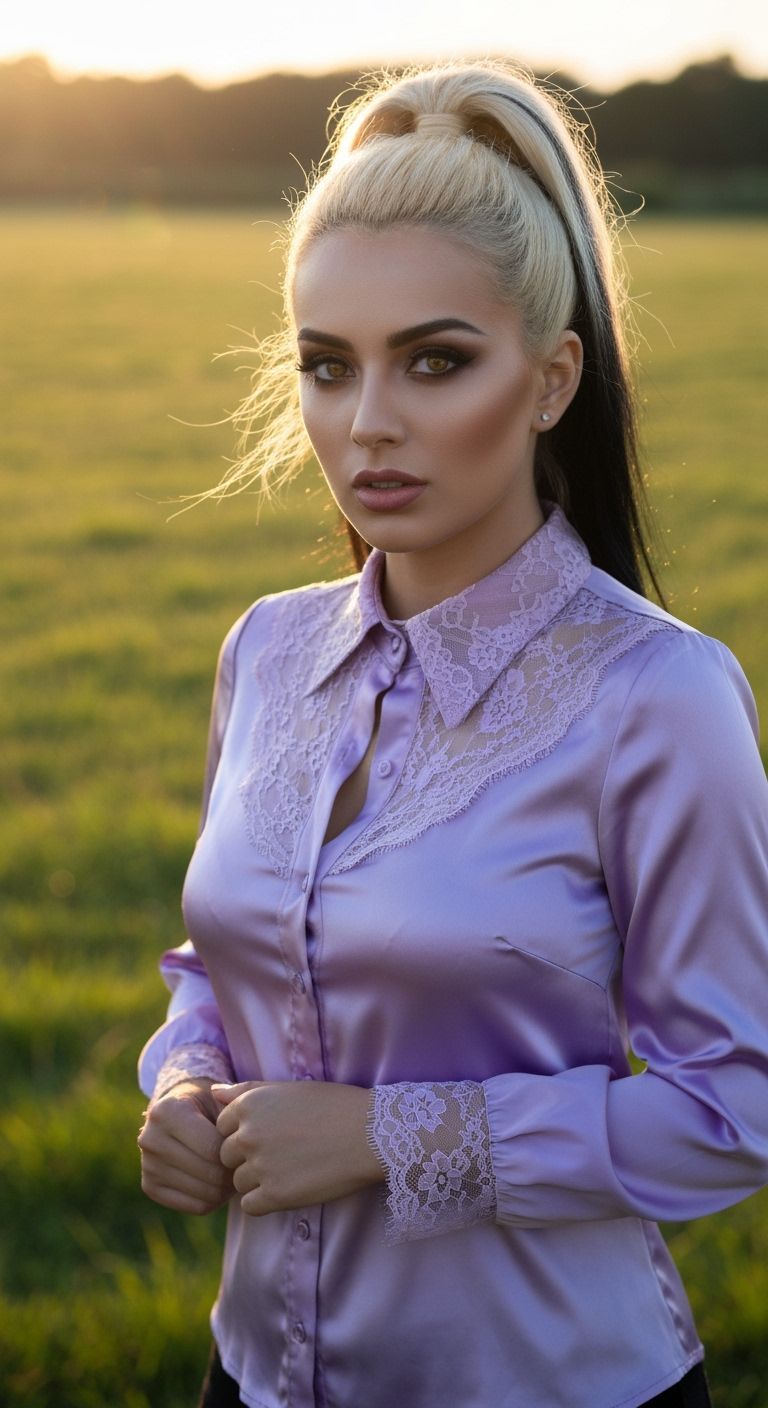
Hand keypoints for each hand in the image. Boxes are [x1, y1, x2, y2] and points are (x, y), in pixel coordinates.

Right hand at [138, 1078, 234, 1214]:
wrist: (178, 1113)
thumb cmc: (207, 1104)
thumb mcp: (221, 1098)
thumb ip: (236, 1108)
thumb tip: (243, 1127)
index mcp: (166, 1112)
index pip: (212, 1149)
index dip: (236, 1153)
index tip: (246, 1148)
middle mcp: (150, 1139)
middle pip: (210, 1174)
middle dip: (233, 1173)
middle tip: (246, 1165)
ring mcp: (148, 1166)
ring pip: (205, 1194)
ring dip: (227, 1189)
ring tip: (235, 1173)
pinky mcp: (150, 1187)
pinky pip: (196, 1207)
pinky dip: (215, 1200)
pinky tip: (220, 1183)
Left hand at [213, 1080, 383, 1217]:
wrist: (369, 1133)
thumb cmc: (333, 1106)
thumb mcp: (287, 1090)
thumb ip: (245, 1091)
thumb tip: (213, 1092)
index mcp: (248, 1105)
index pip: (223, 1127)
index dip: (246, 1132)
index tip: (273, 1133)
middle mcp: (247, 1134)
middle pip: (227, 1156)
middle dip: (248, 1157)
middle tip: (284, 1153)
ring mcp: (259, 1166)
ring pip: (238, 1182)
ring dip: (258, 1180)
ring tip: (291, 1169)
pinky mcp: (274, 1195)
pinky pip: (249, 1206)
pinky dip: (264, 1201)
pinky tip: (289, 1188)